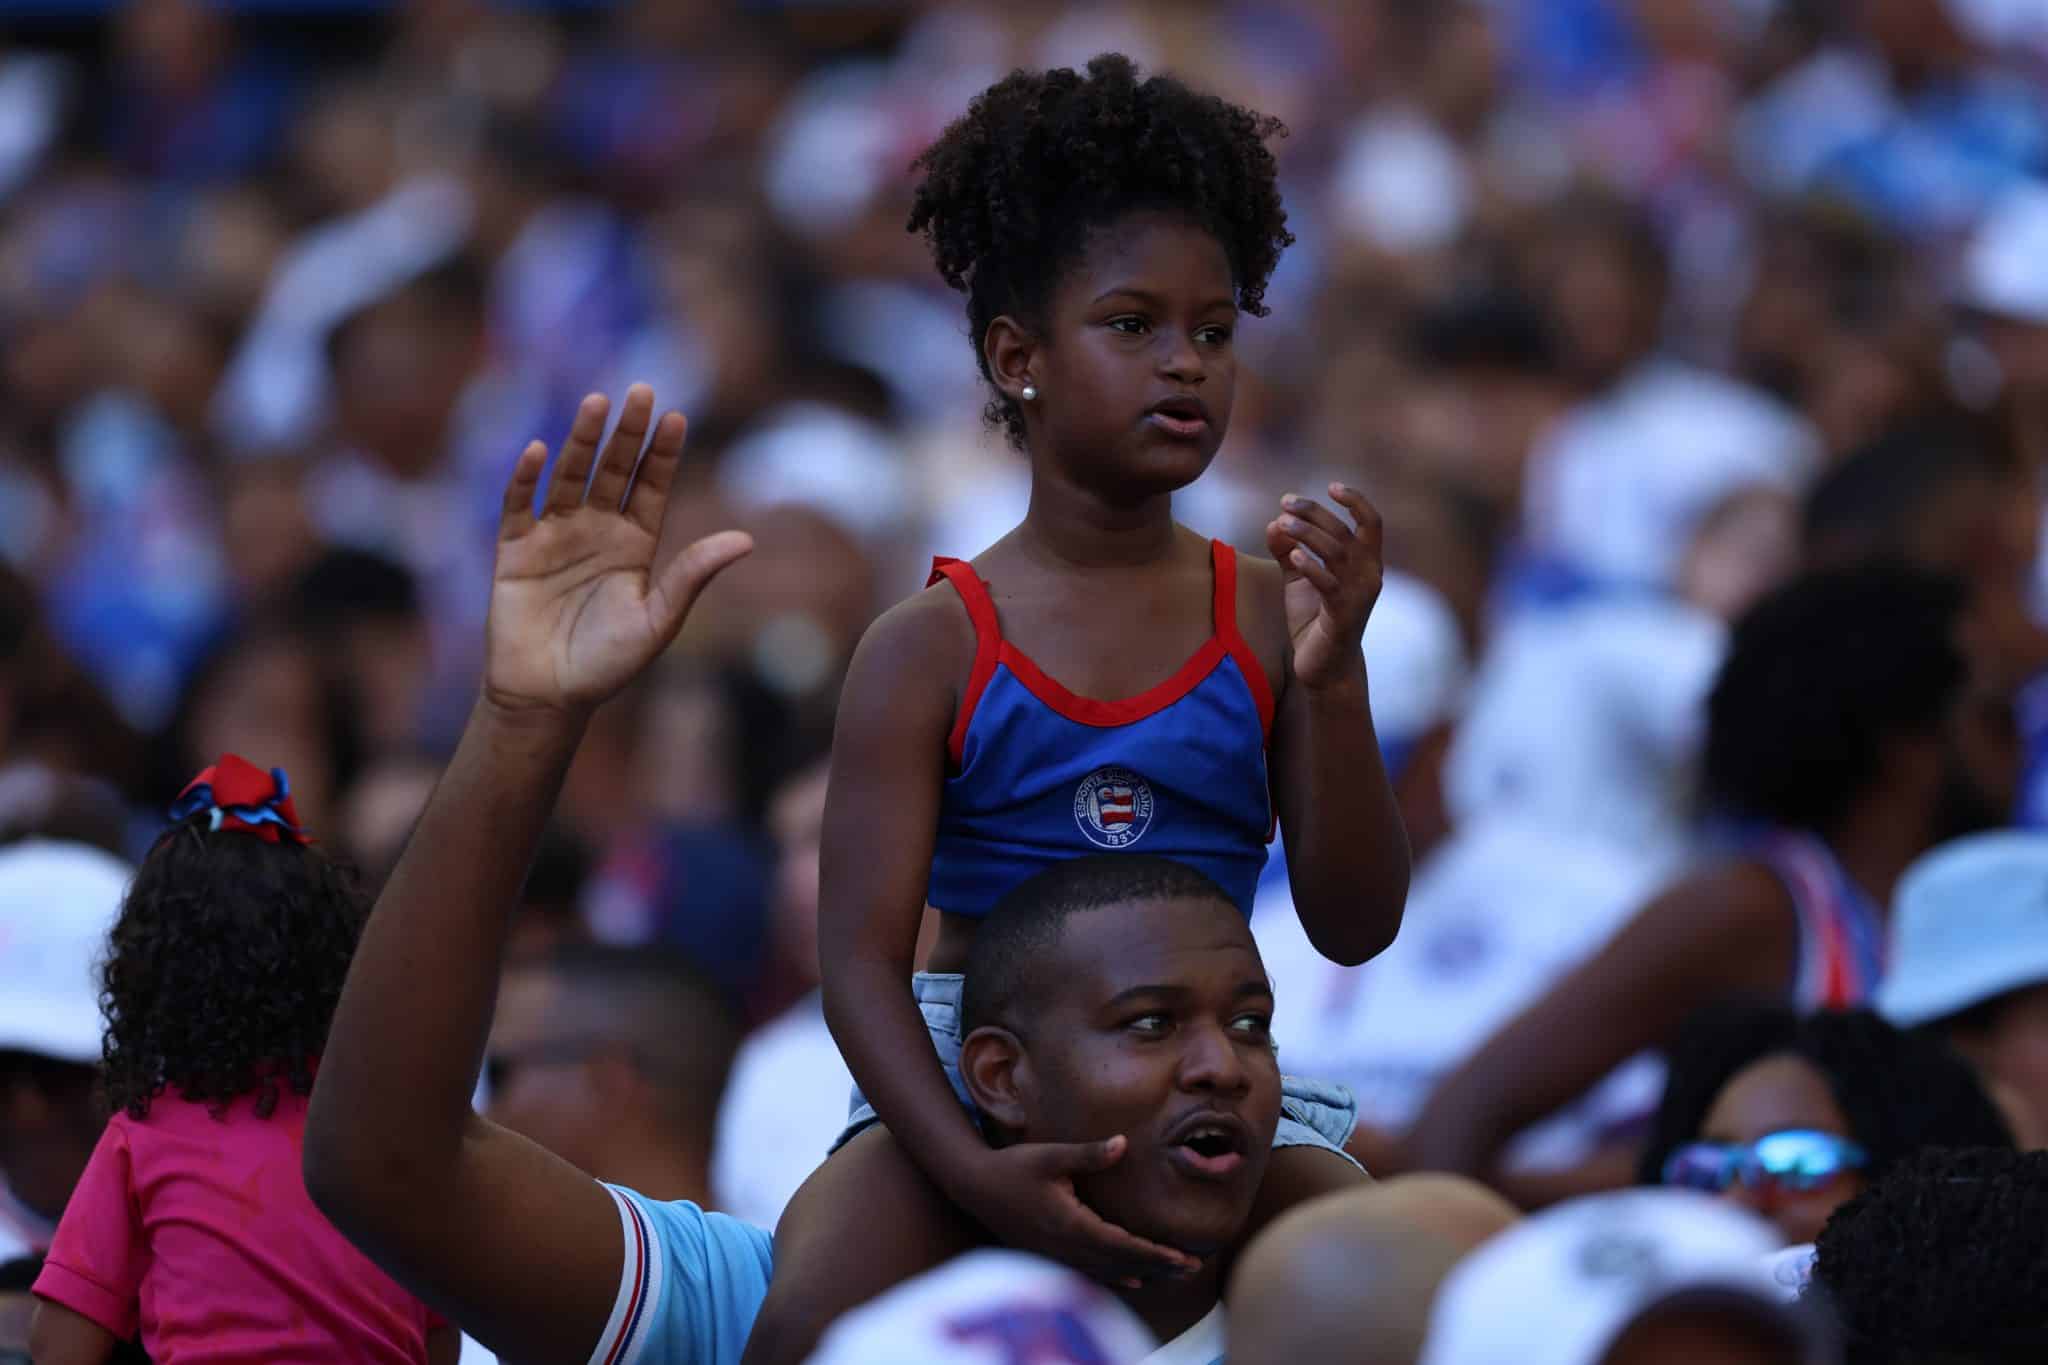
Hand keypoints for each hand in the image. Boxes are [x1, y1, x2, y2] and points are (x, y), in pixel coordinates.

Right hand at [484, 385, 751, 715]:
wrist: (550, 696)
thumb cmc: (608, 664)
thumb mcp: (659, 621)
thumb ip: (693, 576)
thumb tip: (747, 539)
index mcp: (635, 543)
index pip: (651, 486)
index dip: (662, 453)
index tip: (677, 416)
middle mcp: (596, 529)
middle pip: (613, 470)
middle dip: (626, 432)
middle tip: (640, 390)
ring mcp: (554, 535)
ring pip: (569, 476)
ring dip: (581, 441)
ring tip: (596, 404)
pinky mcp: (514, 550)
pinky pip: (518, 506)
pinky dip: (525, 480)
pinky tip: (537, 452)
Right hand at [960, 1138, 1203, 1285]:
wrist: (973, 1187)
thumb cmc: (1012, 1167)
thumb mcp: (1051, 1156)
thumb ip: (1089, 1154)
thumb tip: (1123, 1144)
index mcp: (1070, 1224)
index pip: (1122, 1245)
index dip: (1154, 1254)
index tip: (1183, 1258)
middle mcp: (1066, 1247)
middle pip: (1121, 1264)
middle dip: (1159, 1267)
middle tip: (1193, 1268)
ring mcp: (1057, 1255)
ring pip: (1108, 1272)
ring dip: (1143, 1272)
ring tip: (1174, 1274)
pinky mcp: (1051, 1255)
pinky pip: (1091, 1273)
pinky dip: (1117, 1277)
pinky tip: (1134, 1280)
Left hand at [1266, 483, 1382, 691]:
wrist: (1325, 668)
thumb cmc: (1314, 621)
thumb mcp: (1298, 580)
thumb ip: (1288, 551)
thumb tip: (1274, 522)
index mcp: (1365, 563)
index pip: (1371, 522)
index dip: (1356, 500)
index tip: (1331, 486)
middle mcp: (1369, 575)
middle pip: (1345, 531)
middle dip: (1315, 512)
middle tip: (1285, 502)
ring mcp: (1359, 595)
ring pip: (1337, 551)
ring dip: (1308, 532)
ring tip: (1282, 522)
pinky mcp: (1344, 615)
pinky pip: (1329, 583)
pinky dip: (1310, 565)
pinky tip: (1292, 554)